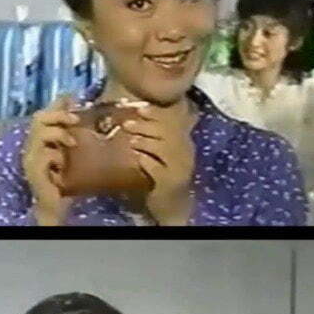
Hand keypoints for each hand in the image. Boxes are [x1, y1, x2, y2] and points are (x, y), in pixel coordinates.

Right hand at [22, 95, 161, 223]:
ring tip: (72, 143)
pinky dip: (55, 156)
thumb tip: (83, 116)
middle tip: (75, 119)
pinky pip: (44, 155)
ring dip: (59, 134)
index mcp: (38, 140)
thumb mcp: (70, 153)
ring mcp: (30, 158)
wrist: (54, 205)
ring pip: (39, 134)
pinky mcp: (34, 171)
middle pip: (38, 119)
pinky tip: (62, 164)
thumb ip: (72, 134)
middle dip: (58, 115)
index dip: (58, 105)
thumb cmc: (63, 179)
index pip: (43, 114)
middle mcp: (30, 146)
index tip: (73, 98)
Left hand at [96, 97, 194, 221]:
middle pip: (169, 132)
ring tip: (131, 142)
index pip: (174, 120)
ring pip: (165, 148)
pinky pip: (158, 168)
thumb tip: (132, 116)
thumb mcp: (161, 153)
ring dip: (146, 142)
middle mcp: (186, 152)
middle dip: (147, 125)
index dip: (157, 113)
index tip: (140, 109)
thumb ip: (153, 136)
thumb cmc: (163, 175)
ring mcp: (181, 168)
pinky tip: (138, 159)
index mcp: (184, 141)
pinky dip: (147, 161)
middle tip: (127, 124)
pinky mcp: (172, 182)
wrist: (173, 204)